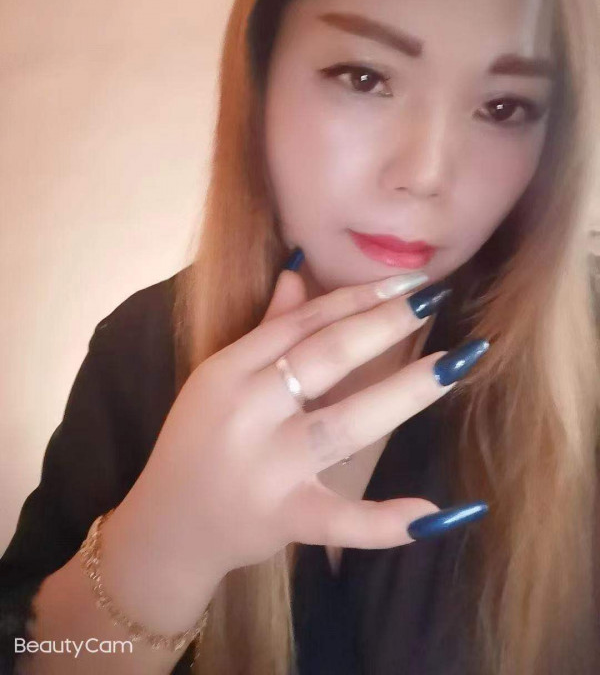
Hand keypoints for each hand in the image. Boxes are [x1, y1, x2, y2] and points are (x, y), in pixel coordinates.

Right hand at [121, 264, 487, 585]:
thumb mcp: (217, 377)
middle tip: (434, 297)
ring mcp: (266, 468)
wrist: (166, 527)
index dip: (356, 297)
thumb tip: (297, 270)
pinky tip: (438, 510)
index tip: (405, 281)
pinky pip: (340, 520)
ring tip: (453, 364)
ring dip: (404, 392)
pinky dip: (387, 521)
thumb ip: (263, 327)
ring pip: (345, 423)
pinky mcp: (283, 519)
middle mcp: (246, 412)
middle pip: (325, 357)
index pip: (301, 324)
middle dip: (384, 324)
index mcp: (227, 370)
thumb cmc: (196, 442)